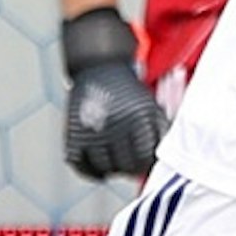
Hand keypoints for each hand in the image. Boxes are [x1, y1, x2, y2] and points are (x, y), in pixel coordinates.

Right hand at [59, 8, 166, 181]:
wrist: (98, 64)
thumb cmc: (128, 88)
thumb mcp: (150, 105)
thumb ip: (158, 132)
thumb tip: (160, 160)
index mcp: (138, 119)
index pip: (147, 157)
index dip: (148, 164)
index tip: (146, 163)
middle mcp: (115, 126)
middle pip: (127, 166)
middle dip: (131, 168)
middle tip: (130, 165)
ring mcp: (93, 132)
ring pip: (105, 168)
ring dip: (111, 169)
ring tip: (114, 163)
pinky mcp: (74, 135)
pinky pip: (82, 166)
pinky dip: (90, 170)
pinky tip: (98, 166)